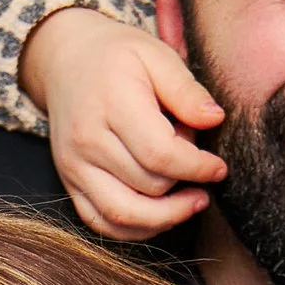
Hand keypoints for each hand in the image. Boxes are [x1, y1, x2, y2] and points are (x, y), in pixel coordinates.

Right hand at [19, 7, 225, 238]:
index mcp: (111, 104)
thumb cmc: (118, 57)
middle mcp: (87, 140)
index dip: (196, 168)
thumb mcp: (156, 54)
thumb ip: (186, 89)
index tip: (218, 168)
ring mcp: (74, 165)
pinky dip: (135, 229)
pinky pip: (101, 223)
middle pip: (147, 185)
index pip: (160, 154)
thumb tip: (215, 119)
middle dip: (183, 180)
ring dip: (166, 217)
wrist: (65, 59)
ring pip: (124, 214)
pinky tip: (162, 215)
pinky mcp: (69, 182)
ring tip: (193, 202)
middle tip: (194, 160)